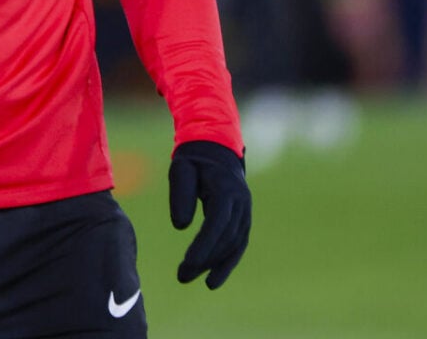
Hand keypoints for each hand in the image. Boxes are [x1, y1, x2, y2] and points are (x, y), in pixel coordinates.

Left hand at [168, 140, 250, 288]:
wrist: (216, 147)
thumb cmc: (194, 159)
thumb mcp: (181, 169)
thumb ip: (180, 195)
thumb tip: (181, 226)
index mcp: (226, 189)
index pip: (217, 223)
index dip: (204, 245)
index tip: (188, 263)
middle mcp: (241, 202)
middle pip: (226, 237)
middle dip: (205, 259)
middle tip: (182, 275)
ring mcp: (245, 211)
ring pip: (234, 244)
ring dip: (215, 264)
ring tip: (193, 279)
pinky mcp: (243, 218)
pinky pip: (238, 244)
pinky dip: (227, 263)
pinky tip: (213, 280)